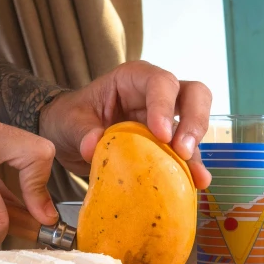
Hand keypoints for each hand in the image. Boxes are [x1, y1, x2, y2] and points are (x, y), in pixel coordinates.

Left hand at [38, 61, 211, 188]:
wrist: (67, 139)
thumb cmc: (70, 118)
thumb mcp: (70, 121)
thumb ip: (82, 131)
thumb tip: (93, 146)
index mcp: (133, 79)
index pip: (160, 83)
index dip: (164, 106)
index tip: (160, 134)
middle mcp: (156, 96)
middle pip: (194, 95)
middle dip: (194, 121)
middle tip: (182, 150)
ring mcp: (164, 120)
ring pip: (195, 125)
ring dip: (196, 151)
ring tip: (196, 176)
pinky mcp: (165, 145)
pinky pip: (185, 154)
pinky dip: (191, 168)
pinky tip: (196, 184)